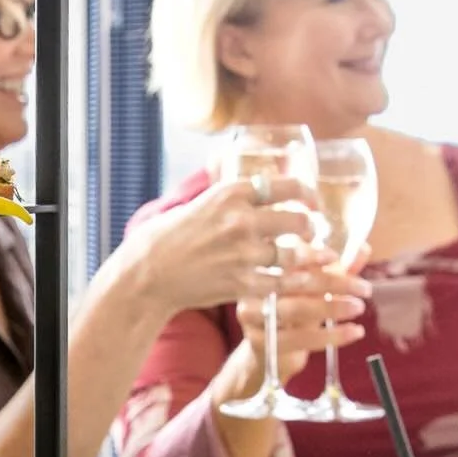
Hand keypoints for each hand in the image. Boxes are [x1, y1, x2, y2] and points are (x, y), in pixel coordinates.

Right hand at [123, 178, 327, 318]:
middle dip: (309, 227)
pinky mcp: (241, 283)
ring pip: (293, 254)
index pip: (286, 186)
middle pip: (298, 220)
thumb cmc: (164, 238)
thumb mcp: (197, 203)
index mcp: (230, 194)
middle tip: (310, 231)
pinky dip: (292, 282)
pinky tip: (298, 280)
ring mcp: (243, 254)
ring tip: (308, 257)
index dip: (306, 193)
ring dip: (305, 256)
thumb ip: (224, 193)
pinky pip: (281, 282)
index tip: (311, 200)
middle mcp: (241, 220)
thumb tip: (238, 173)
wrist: (146, 275)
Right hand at [236, 260, 372, 382]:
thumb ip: (337, 270)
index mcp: (263, 266)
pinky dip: (329, 336)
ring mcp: (251, 315)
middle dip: (331, 282)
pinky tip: (352, 332)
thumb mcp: (315, 289)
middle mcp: (251, 287)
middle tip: (363, 289)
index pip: (286, 254)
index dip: (311, 254)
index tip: (336, 258)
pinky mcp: (258, 341)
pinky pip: (297, 338)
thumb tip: (362, 249)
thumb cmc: (294, 314)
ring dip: (331, 308)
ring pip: (295, 309)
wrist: (269, 352)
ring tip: (358, 308)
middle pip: (292, 281)